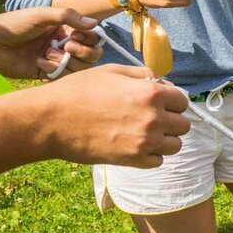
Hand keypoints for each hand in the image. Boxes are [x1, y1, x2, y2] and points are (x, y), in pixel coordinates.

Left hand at [0, 7, 102, 78]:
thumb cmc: (15, 24)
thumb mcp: (41, 14)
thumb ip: (68, 16)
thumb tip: (94, 24)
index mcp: (66, 29)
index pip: (93, 37)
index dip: (91, 39)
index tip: (77, 35)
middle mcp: (64, 45)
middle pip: (92, 55)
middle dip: (84, 53)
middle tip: (68, 48)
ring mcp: (56, 60)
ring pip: (79, 68)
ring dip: (66, 61)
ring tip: (47, 54)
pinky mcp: (47, 73)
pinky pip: (62, 76)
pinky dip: (53, 70)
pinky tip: (39, 63)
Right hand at [39, 65, 190, 166]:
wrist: (49, 120)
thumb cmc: (77, 91)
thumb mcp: (112, 71)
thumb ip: (143, 75)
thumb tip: (162, 81)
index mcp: (151, 93)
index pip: (182, 101)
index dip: (171, 101)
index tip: (160, 103)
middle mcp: (153, 118)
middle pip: (183, 124)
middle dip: (170, 121)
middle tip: (151, 119)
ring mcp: (144, 141)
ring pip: (175, 145)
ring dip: (164, 140)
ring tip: (145, 134)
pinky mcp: (132, 160)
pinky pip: (158, 161)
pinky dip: (150, 155)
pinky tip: (135, 146)